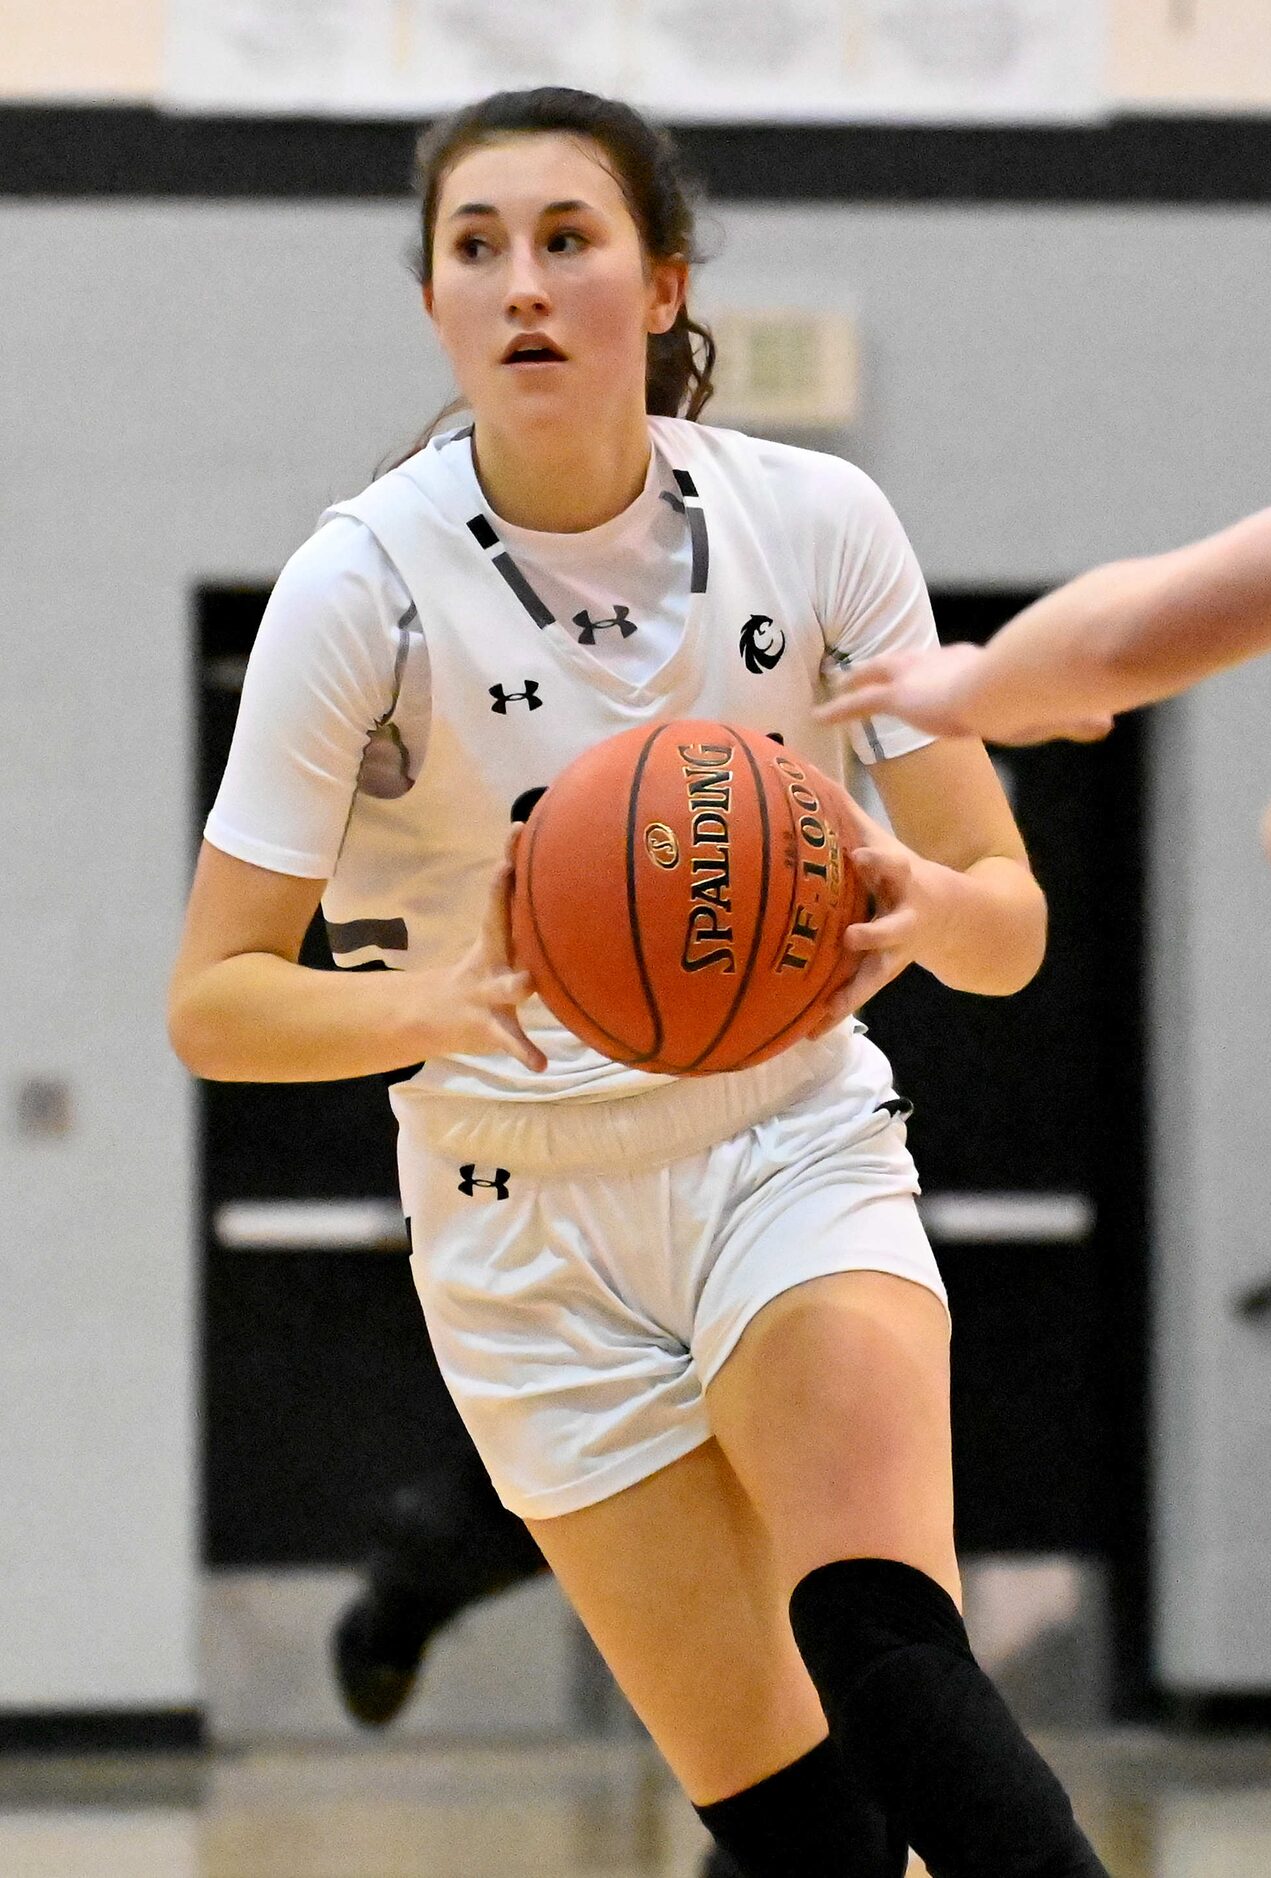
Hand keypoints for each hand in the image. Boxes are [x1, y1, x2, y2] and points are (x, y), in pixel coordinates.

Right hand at [419, 827, 545, 1072]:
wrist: (433, 1016)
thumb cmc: (485, 974)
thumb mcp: (503, 946)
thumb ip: (531, 922)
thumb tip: (574, 886)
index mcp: (496, 937)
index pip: (502, 892)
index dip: (509, 858)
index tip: (519, 827)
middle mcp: (490, 958)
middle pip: (494, 921)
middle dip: (500, 894)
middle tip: (505, 867)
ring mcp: (485, 992)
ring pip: (503, 985)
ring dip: (515, 983)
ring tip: (528, 982)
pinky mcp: (489, 1026)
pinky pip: (510, 1040)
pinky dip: (525, 1052)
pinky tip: (541, 1065)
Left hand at [807, 795, 949, 1030]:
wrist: (960, 918)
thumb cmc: (904, 872)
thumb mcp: (884, 841)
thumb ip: (847, 814)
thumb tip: (807, 772)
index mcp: (903, 878)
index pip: (892, 865)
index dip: (878, 861)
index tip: (860, 855)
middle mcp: (904, 917)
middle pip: (892, 927)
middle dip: (875, 933)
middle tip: (852, 937)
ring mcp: (897, 951)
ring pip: (877, 974)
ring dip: (853, 992)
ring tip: (828, 1012)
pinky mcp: (884, 974)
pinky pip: (858, 996)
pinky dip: (835, 1014)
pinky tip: (809, 1033)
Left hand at [815, 643, 1113, 745]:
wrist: (1009, 687)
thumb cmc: (1035, 697)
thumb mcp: (1052, 710)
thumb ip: (1074, 718)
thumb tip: (1108, 725)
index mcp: (972, 662)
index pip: (950, 662)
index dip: (938, 668)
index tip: (932, 673)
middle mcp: (939, 661)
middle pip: (906, 660)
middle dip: (888, 666)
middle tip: (869, 671)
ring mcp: (917, 676)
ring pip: (876, 674)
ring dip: (857, 679)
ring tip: (837, 686)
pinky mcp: (899, 696)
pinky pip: (858, 702)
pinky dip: (838, 707)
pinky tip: (817, 715)